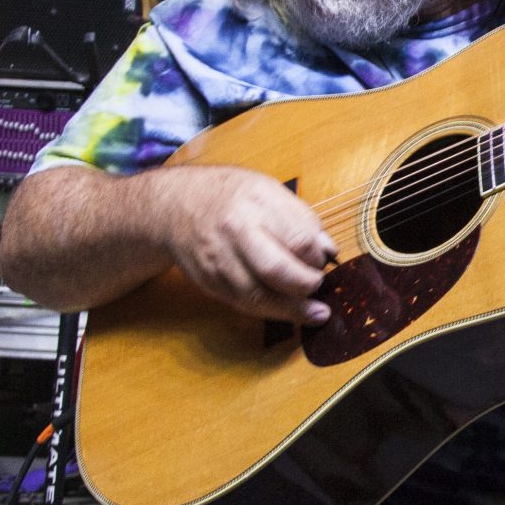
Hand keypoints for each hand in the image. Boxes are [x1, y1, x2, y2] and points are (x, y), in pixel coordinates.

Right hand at [148, 165, 336, 325]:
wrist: (176, 205)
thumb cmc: (231, 196)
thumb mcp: (269, 191)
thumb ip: (301, 219)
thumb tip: (328, 250)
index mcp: (257, 202)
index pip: (298, 238)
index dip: (317, 257)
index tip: (323, 260)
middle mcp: (235, 230)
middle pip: (276, 270)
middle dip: (305, 285)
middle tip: (318, 286)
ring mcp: (218, 258)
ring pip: (258, 296)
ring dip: (291, 309)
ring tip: (315, 313)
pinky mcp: (209, 281)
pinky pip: (243, 304)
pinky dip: (269, 311)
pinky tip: (287, 312)